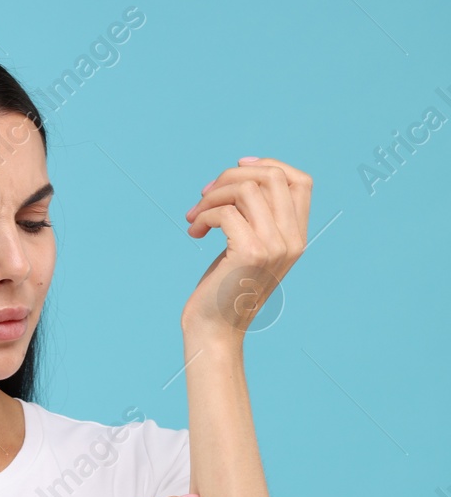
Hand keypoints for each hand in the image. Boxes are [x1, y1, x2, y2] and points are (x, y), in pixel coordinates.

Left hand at [181, 156, 311, 335]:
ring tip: (194, 216)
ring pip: (247, 189)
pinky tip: (194, 232)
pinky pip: (226, 213)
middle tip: (203, 196)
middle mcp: (292, 240)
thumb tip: (237, 178)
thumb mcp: (247, 249)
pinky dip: (204, 215)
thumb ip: (255, 219)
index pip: (301, 181)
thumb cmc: (223, 290)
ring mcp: (274, 246)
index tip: (237, 167)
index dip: (270, 165)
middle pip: (272, 177)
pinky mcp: (250, 253)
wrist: (214, 331)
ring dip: (212, 196)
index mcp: (296, 237)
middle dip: (230, 177)